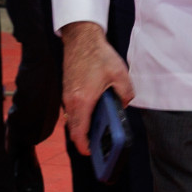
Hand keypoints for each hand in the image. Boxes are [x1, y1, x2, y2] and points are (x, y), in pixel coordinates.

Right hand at [61, 21, 133, 155]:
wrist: (81, 38)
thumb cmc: (98, 55)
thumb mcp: (120, 75)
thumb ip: (125, 94)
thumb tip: (123, 104)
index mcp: (82, 101)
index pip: (79, 133)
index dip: (85, 147)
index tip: (93, 153)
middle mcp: (70, 101)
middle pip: (75, 129)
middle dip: (87, 138)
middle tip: (101, 142)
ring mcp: (67, 95)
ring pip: (74, 119)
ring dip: (85, 125)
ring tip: (101, 125)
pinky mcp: (67, 90)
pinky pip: (73, 109)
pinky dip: (82, 114)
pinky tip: (96, 109)